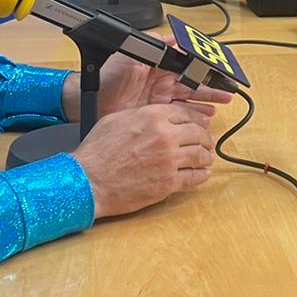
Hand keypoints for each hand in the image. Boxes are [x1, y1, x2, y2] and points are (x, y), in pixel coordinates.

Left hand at [62, 54, 235, 119]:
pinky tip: (207, 116)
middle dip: (212, 84)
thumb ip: (151, 46)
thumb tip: (173, 38)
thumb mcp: (128, 55)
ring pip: (191, 97)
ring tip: (223, 101)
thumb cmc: (106, 77)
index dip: (204, 65)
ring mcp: (160, 98)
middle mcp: (162, 80)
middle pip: (194, 81)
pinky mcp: (157, 114)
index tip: (220, 68)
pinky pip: (181, 113)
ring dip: (207, 99)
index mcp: (158, 64)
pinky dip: (195, 114)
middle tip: (229, 88)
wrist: (89, 102)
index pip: (187, 62)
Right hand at [72, 101, 216, 218]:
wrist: (89, 180)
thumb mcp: (116, 119)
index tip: (201, 123)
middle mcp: (165, 136)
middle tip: (207, 142)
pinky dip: (202, 175)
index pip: (186, 114)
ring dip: (206, 157)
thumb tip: (156, 116)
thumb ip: (142, 114)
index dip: (197, 119)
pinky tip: (203, 174)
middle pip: (198, 133)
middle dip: (205, 138)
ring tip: (207, 158)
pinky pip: (194, 177)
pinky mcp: (169, 183)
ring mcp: (169, 160)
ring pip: (201, 155)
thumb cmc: (97, 152)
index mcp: (153, 116)